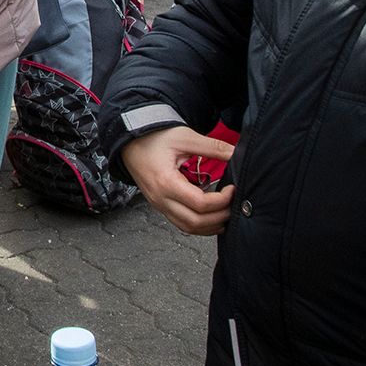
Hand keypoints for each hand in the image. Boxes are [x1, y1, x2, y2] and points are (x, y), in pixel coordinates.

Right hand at [121, 127, 235, 235]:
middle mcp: (160, 199)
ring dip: (210, 226)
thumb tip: (236, 153)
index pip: (201, 204)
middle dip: (220, 216)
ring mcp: (159, 204)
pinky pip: (181, 224)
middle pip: (196, 222)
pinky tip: (210, 218)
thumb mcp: (184, 137)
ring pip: (188, 228)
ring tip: (225, 214)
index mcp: (166, 182)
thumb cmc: (153, 138)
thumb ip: (212, 147)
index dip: (222, 200)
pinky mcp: (160, 205)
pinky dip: (199, 225)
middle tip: (233, 204)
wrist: (129, 141)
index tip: (232, 188)